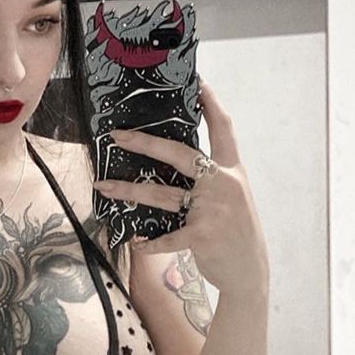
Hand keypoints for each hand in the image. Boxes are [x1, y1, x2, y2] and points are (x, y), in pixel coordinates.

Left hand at [92, 82, 267, 295]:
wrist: (250, 272)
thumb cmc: (237, 233)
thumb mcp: (234, 199)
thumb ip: (212, 180)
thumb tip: (179, 164)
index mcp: (232, 171)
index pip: (223, 129)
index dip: (211, 104)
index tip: (199, 82)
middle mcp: (222, 184)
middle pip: (179, 155)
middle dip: (145, 143)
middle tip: (117, 136)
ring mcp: (211, 209)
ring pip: (161, 194)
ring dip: (129, 190)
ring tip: (104, 185)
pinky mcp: (200, 235)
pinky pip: (167, 236)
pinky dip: (150, 242)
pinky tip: (137, 243)